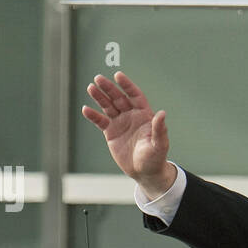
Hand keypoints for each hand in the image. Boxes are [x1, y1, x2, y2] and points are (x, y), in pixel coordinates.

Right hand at [82, 72, 174, 195]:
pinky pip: (100, 121)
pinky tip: (86, 109)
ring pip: (108, 106)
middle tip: (98, 78)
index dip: (127, 85)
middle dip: (109, 88)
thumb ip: (159, 129)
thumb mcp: (159, 144)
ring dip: (99, 97)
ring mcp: (120, 122)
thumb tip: (162, 113)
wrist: (144, 172)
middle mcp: (131, 115)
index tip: (118, 75)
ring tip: (91, 88)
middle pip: (119, 98)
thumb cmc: (155, 158)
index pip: (135, 95)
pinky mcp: (111, 132)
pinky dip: (93, 115)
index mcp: (144, 115)